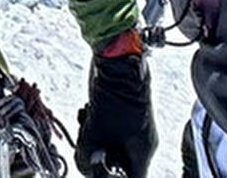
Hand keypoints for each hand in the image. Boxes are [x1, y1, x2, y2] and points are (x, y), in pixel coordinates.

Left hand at [75, 47, 156, 177]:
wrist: (117, 60)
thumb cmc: (115, 94)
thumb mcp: (95, 132)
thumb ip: (87, 156)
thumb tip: (84, 165)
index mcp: (143, 150)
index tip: (99, 173)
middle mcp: (141, 140)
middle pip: (118, 164)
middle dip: (98, 156)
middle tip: (86, 145)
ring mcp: (132, 125)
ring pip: (110, 144)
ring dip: (94, 138)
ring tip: (86, 123)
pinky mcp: (122, 112)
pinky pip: (108, 128)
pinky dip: (96, 125)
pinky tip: (88, 114)